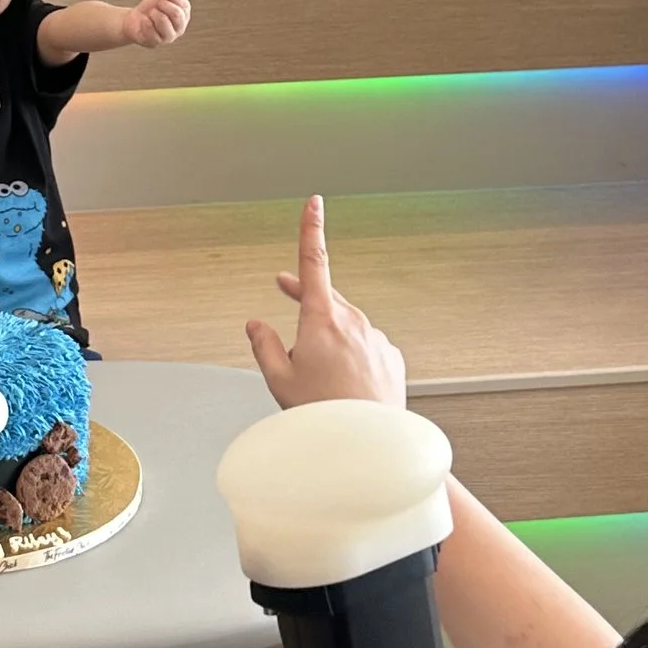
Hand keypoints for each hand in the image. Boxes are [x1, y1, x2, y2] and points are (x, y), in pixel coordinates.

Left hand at [125, 0, 190, 48]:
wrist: (133, 21)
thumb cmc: (149, 10)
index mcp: (184, 17)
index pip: (185, 5)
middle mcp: (179, 29)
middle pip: (176, 13)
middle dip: (162, 4)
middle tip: (156, 5)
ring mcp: (168, 37)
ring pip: (163, 20)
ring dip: (153, 13)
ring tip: (151, 14)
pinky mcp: (155, 43)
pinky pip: (150, 28)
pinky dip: (144, 21)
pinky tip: (144, 22)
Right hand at [245, 196, 408, 411]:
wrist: (367, 444)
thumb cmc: (322, 413)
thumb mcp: (278, 379)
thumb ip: (263, 346)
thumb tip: (255, 325)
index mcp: (321, 319)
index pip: (314, 261)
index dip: (312, 228)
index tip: (314, 204)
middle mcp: (353, 321)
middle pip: (326, 299)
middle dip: (306, 299)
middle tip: (285, 296)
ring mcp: (376, 338)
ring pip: (347, 326)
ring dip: (331, 336)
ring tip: (319, 374)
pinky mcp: (392, 357)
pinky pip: (367, 346)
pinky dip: (353, 355)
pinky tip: (344, 382)